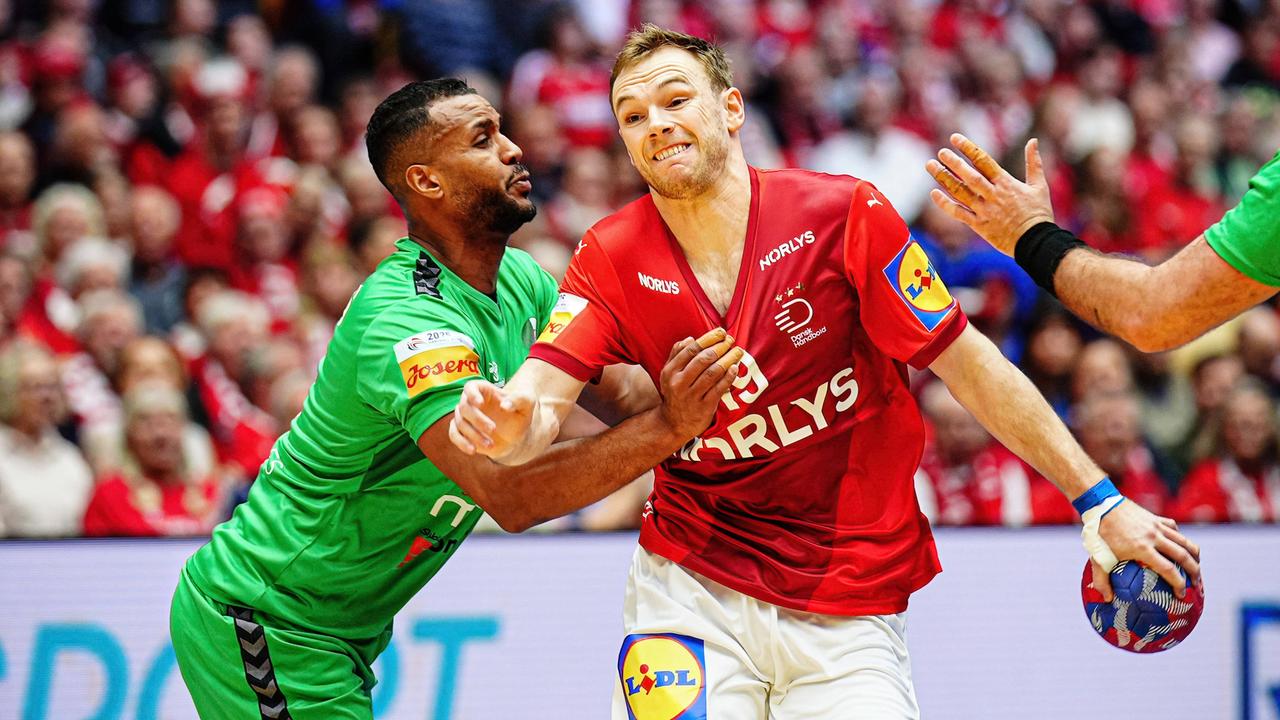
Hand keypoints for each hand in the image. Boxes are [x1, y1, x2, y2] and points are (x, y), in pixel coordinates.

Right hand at [448, 380, 534, 458]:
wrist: (517, 433)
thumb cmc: (521, 413)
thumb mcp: (527, 403)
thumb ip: (518, 400)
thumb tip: (504, 405)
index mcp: (485, 391)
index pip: (470, 387)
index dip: (472, 394)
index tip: (480, 403)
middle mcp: (471, 402)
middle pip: (464, 407)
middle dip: (477, 419)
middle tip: (493, 429)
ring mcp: (465, 417)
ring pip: (460, 422)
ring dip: (473, 434)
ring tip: (490, 444)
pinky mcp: (463, 432)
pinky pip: (454, 435)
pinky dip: (461, 442)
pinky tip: (473, 450)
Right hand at [655, 328, 742, 439]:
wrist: (672, 423)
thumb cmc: (674, 393)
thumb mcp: (668, 374)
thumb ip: (676, 354)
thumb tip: (691, 339)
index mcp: (670, 371)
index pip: (691, 350)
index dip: (709, 338)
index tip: (721, 332)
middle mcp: (679, 383)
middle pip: (703, 359)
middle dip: (720, 347)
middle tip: (731, 340)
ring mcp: (692, 396)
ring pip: (713, 373)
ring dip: (728, 359)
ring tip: (738, 351)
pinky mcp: (704, 407)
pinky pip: (719, 389)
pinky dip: (729, 377)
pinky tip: (736, 368)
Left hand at [926, 133, 1054, 256]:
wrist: (1036, 243)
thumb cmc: (1038, 214)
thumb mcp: (1039, 186)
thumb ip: (1034, 163)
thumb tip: (1033, 140)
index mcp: (1006, 183)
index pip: (984, 161)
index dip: (968, 148)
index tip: (955, 138)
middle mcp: (993, 195)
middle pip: (969, 176)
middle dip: (953, 162)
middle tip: (940, 152)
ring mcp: (985, 210)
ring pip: (960, 192)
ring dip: (944, 178)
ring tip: (930, 166)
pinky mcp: (979, 225)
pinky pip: (959, 213)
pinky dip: (945, 204)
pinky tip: (933, 194)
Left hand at [1091, 500, 1201, 600]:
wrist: (1100, 504)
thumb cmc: (1098, 533)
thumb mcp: (1097, 558)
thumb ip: (1101, 580)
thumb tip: (1107, 599)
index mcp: (1142, 549)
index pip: (1168, 569)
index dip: (1178, 584)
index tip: (1182, 595)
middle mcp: (1154, 537)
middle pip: (1183, 556)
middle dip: (1194, 571)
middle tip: (1196, 584)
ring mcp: (1156, 526)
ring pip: (1184, 541)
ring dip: (1194, 555)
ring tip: (1197, 566)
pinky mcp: (1155, 518)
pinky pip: (1173, 528)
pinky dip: (1179, 537)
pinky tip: (1179, 544)